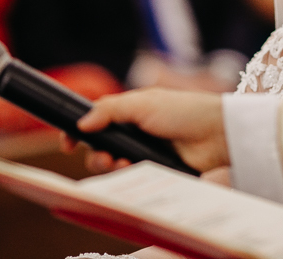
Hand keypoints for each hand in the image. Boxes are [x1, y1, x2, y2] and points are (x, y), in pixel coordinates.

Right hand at [61, 89, 228, 173]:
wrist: (216, 133)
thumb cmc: (184, 111)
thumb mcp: (143, 103)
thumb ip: (110, 110)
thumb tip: (81, 123)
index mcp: (130, 113)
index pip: (96, 122)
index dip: (77, 133)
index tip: (65, 143)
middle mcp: (135, 133)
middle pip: (99, 149)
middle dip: (96, 155)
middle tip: (106, 155)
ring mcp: (144, 153)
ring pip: (113, 167)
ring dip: (110, 166)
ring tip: (122, 162)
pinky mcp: (155, 171)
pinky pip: (132, 179)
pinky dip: (127, 176)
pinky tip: (134, 168)